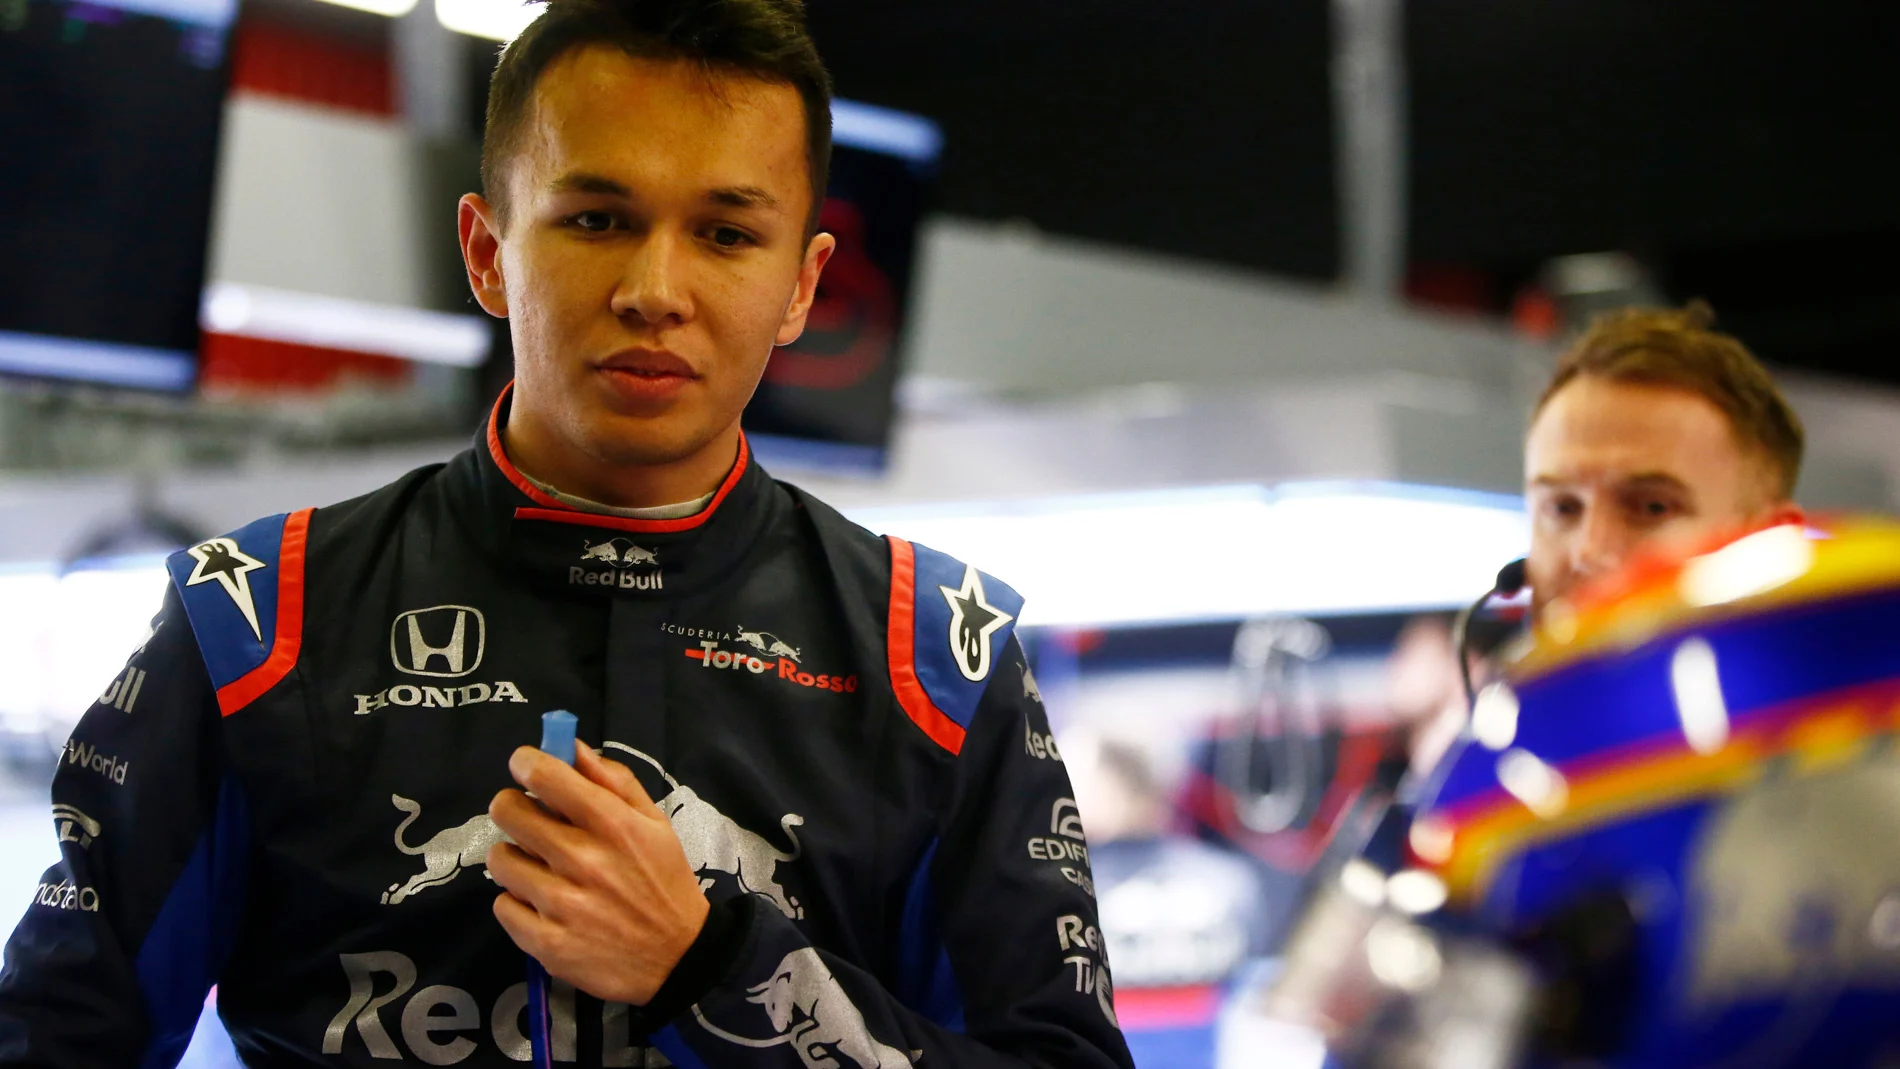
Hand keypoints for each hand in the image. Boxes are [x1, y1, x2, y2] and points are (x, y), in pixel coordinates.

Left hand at [487, 743, 709, 1004]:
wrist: (678, 957)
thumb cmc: (663, 881)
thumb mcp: (654, 822)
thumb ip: (613, 780)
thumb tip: (570, 745)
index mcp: (613, 824)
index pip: (547, 776)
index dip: (526, 762)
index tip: (525, 766)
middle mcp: (584, 860)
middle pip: (508, 811)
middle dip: (513, 807)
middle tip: (528, 820)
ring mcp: (562, 904)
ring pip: (501, 860)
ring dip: (515, 858)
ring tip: (539, 868)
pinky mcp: (546, 942)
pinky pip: (502, 905)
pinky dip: (518, 902)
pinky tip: (543, 905)